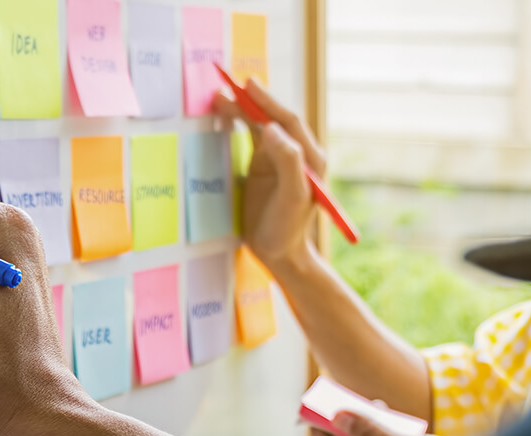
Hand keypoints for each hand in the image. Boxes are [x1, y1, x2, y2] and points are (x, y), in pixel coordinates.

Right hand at [214, 78, 327, 268]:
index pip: (288, 121)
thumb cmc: (288, 228)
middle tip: (228, 86)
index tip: (248, 86)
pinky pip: (252, 138)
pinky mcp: (264, 167)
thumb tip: (271, 129)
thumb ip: (287, 160)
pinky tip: (225, 117)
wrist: (279, 253)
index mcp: (310, 157)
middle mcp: (296, 153)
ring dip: (242, 111)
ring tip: (220, 98)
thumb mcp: (293, 196)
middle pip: (273, 119)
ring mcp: (279, 159)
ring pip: (260, 126)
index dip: (268, 102)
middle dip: (252, 102)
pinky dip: (238, 125)